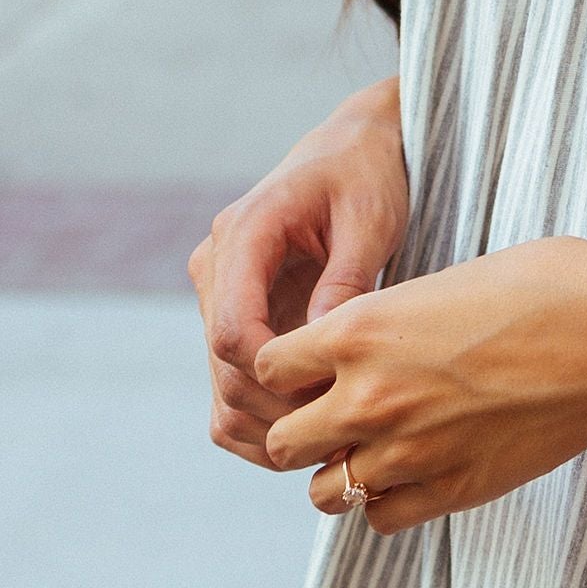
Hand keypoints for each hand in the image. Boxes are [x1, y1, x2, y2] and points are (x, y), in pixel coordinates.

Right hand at [191, 79, 410, 467]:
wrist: (353, 150)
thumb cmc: (367, 174)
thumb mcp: (370, 217)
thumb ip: (347, 278)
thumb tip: (324, 343)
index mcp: (242, 236)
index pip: (231, 332)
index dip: (275, 378)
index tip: (335, 393)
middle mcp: (217, 269)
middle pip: (224, 371)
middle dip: (281, 410)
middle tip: (348, 425)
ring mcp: (220, 299)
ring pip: (223, 394)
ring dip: (271, 427)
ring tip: (336, 437)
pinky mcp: (236, 320)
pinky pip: (231, 393)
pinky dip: (264, 424)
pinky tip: (316, 429)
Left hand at [256, 237, 586, 536]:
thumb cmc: (546, 287)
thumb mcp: (441, 283)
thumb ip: (383, 324)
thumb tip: (357, 344)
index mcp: (357, 331)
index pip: (263, 367)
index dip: (286, 367)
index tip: (313, 363)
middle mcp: (368, 397)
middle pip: (280, 441)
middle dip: (301, 428)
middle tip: (336, 413)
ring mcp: (408, 452)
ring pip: (323, 492)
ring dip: (340, 471)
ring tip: (377, 446)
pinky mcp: (452, 491)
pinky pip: (381, 518)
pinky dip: (388, 500)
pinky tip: (418, 469)